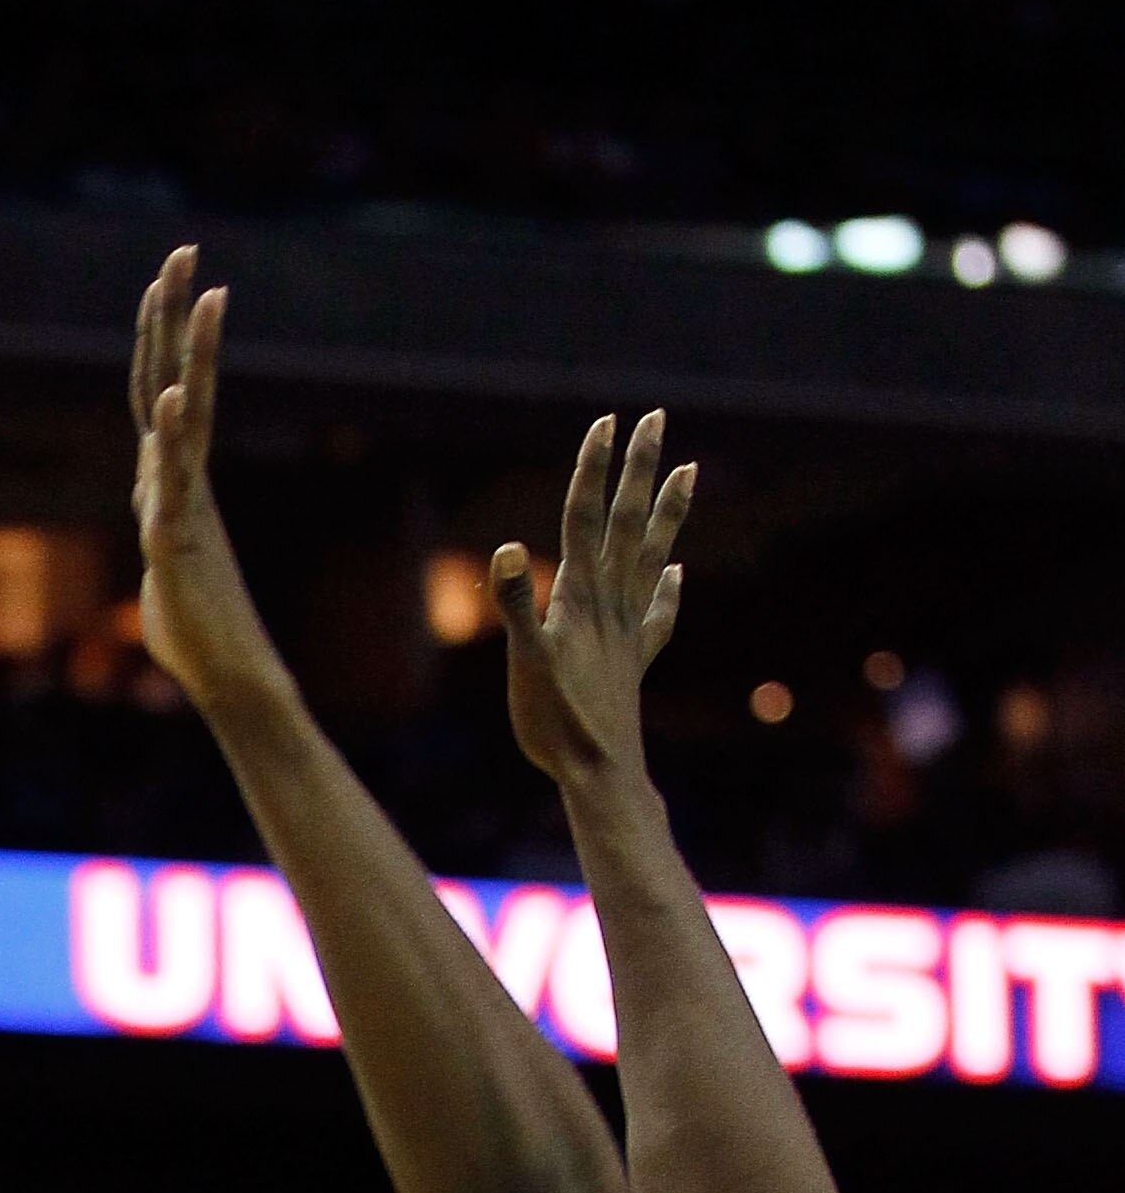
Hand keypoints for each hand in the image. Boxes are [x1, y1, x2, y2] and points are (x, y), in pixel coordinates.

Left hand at [130, 246, 295, 718]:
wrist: (228, 674)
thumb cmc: (196, 629)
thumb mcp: (163, 557)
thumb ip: (157, 516)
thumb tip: (152, 491)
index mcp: (178, 482)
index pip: (166, 394)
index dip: (165, 339)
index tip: (173, 281)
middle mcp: (186, 480)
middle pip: (180, 381)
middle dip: (179, 315)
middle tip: (186, 250)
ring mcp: (186, 503)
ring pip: (187, 415)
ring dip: (193, 352)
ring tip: (202, 291)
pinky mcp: (180, 538)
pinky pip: (177, 479)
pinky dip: (174, 438)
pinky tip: (176, 397)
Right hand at [493, 410, 695, 792]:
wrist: (599, 774)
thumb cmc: (555, 723)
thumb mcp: (525, 662)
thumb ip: (515, 603)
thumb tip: (505, 549)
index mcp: (580, 596)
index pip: (586, 517)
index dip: (594, 469)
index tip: (607, 421)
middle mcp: (610, 603)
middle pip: (627, 522)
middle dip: (639, 469)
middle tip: (654, 418)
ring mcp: (627, 631)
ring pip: (652, 556)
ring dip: (667, 512)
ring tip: (688, 471)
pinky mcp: (634, 662)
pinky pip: (658, 615)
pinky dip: (670, 590)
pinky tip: (678, 574)